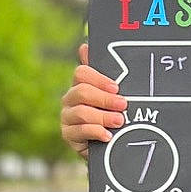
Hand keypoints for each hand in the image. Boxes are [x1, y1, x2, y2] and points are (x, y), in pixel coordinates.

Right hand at [60, 42, 126, 159]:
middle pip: (82, 92)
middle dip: (105, 99)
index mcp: (80, 85)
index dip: (99, 79)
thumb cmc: (110, 116)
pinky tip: (107, 135)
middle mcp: (70, 99)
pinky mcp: (68, 135)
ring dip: (103, 117)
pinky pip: (79, 131)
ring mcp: (67, 117)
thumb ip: (103, 74)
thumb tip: (85, 46)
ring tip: (119, 122)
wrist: (108, 145)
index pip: (81, 74)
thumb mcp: (112, 96)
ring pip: (81, 112)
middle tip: (123, 105)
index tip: (116, 87)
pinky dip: (95, 132)